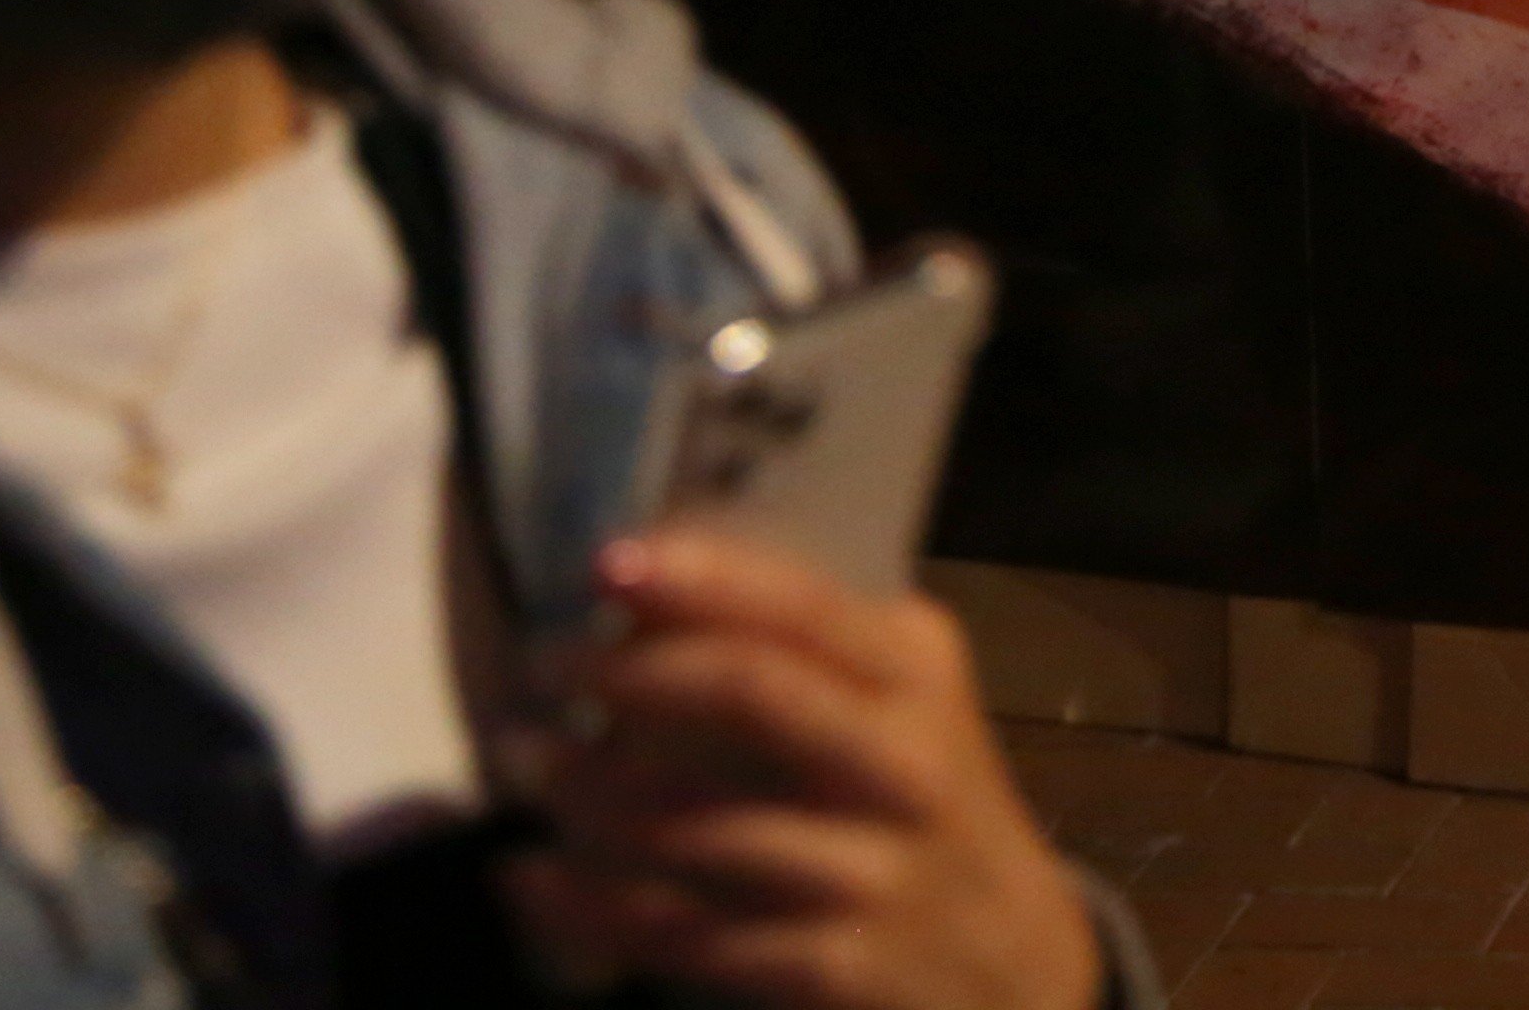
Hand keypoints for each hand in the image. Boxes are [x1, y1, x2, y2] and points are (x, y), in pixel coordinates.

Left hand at [514, 530, 1106, 1009]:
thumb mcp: (897, 713)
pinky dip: (587, 905)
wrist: (1011, 965)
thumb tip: (641, 605)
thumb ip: (802, 657)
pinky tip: (528, 877)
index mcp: (916, 678)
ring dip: (585, 792)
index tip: (604, 563)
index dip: (700, 582)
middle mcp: (903, 764)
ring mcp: (870, 870)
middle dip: (628, 674)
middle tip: (535, 667)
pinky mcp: (828, 965)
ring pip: (698, 824)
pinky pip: (681, 931)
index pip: (803, 609)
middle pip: (753, 692)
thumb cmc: (921, 809)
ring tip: (518, 761)